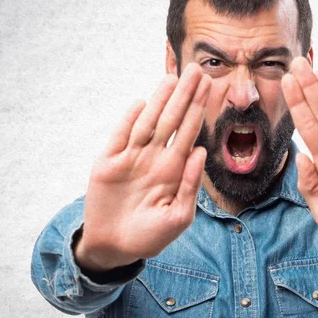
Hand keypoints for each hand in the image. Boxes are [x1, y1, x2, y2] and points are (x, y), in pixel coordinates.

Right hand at [74, 63, 210, 271]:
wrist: (114, 247)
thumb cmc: (150, 236)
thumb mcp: (178, 217)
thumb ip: (191, 186)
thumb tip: (201, 151)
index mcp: (173, 170)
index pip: (189, 133)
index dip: (198, 110)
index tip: (210, 87)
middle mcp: (154, 158)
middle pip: (172, 121)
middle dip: (184, 96)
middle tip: (197, 70)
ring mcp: (131, 158)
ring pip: (148, 123)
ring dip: (159, 101)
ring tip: (172, 78)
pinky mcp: (108, 163)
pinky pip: (119, 137)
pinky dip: (129, 120)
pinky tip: (141, 103)